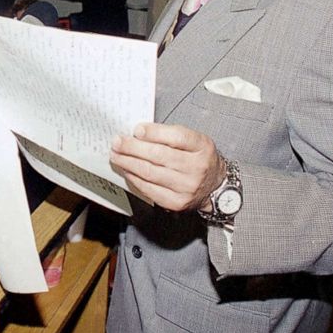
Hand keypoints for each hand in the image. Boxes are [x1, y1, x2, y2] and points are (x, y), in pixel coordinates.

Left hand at [109, 123, 224, 211]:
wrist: (216, 187)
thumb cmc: (198, 158)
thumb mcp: (193, 140)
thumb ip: (169, 134)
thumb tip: (138, 133)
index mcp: (202, 147)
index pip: (177, 137)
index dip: (154, 133)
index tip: (136, 130)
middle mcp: (197, 168)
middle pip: (159, 155)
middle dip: (132, 148)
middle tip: (117, 142)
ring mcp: (187, 187)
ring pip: (151, 173)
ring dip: (128, 163)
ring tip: (116, 156)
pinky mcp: (177, 202)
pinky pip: (150, 190)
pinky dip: (135, 179)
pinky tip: (127, 171)